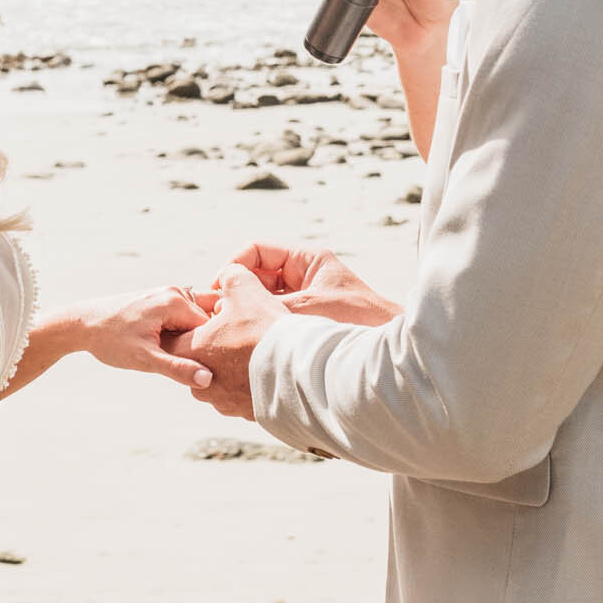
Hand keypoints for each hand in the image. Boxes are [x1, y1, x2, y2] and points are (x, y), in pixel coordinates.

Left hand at [78, 286, 214, 389]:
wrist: (82, 324)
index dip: (211, 348)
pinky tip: (173, 348)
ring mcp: (169, 293)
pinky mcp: (162, 299)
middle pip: (209, 319)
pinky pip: (186, 316)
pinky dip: (185, 332)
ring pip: (198, 318)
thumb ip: (177, 369)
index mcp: (176, 301)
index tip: (206, 366)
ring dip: (195, 337)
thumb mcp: (144, 359)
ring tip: (180, 355)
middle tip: (193, 362)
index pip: (213, 327)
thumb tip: (207, 380)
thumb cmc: (110, 340)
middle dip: (206, 340)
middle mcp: (176, 291)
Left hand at [184, 262, 284, 416]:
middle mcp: (201, 382)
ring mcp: (223, 402)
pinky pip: (242, 393)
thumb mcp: (246, 290)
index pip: (174, 337)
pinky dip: (250, 381)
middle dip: (213, 344)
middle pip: (198, 358)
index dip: (192, 321)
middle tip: (236, 329)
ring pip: (220, 378)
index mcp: (192, 351)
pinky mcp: (245, 413)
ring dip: (232, 365)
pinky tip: (268, 367)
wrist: (300, 371)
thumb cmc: (266, 331)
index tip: (210, 314)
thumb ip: (231, 277)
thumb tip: (230, 274)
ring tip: (255, 348)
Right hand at [228, 242, 400, 326]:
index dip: (233, 266)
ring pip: (261, 301)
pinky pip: (273, 320)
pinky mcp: (304, 324)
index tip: (218, 290)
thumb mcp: (307, 308)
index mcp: (306, 260)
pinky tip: (246, 343)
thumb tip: (233, 308)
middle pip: (255, 276)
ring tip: (227, 329)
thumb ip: (270, 303)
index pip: (257, 251)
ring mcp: (303, 300)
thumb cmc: (358, 321)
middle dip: (235, 293)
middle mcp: (303, 276)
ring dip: (246, 313)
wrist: (388, 351)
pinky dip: (258, 328)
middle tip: (214, 315)